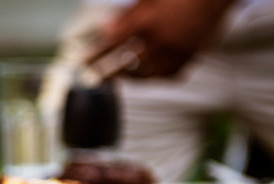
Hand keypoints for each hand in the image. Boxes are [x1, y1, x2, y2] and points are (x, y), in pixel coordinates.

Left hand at [88, 0, 235, 77]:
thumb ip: (127, 15)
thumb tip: (107, 28)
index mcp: (146, 22)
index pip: (112, 42)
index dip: (95, 53)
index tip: (82, 61)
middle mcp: (159, 40)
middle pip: (126, 64)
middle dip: (109, 72)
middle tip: (97, 77)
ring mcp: (176, 50)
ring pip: (148, 74)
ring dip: (133, 77)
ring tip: (125, 76)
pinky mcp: (191, 54)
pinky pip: (172, 73)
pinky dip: (160, 74)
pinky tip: (152, 74)